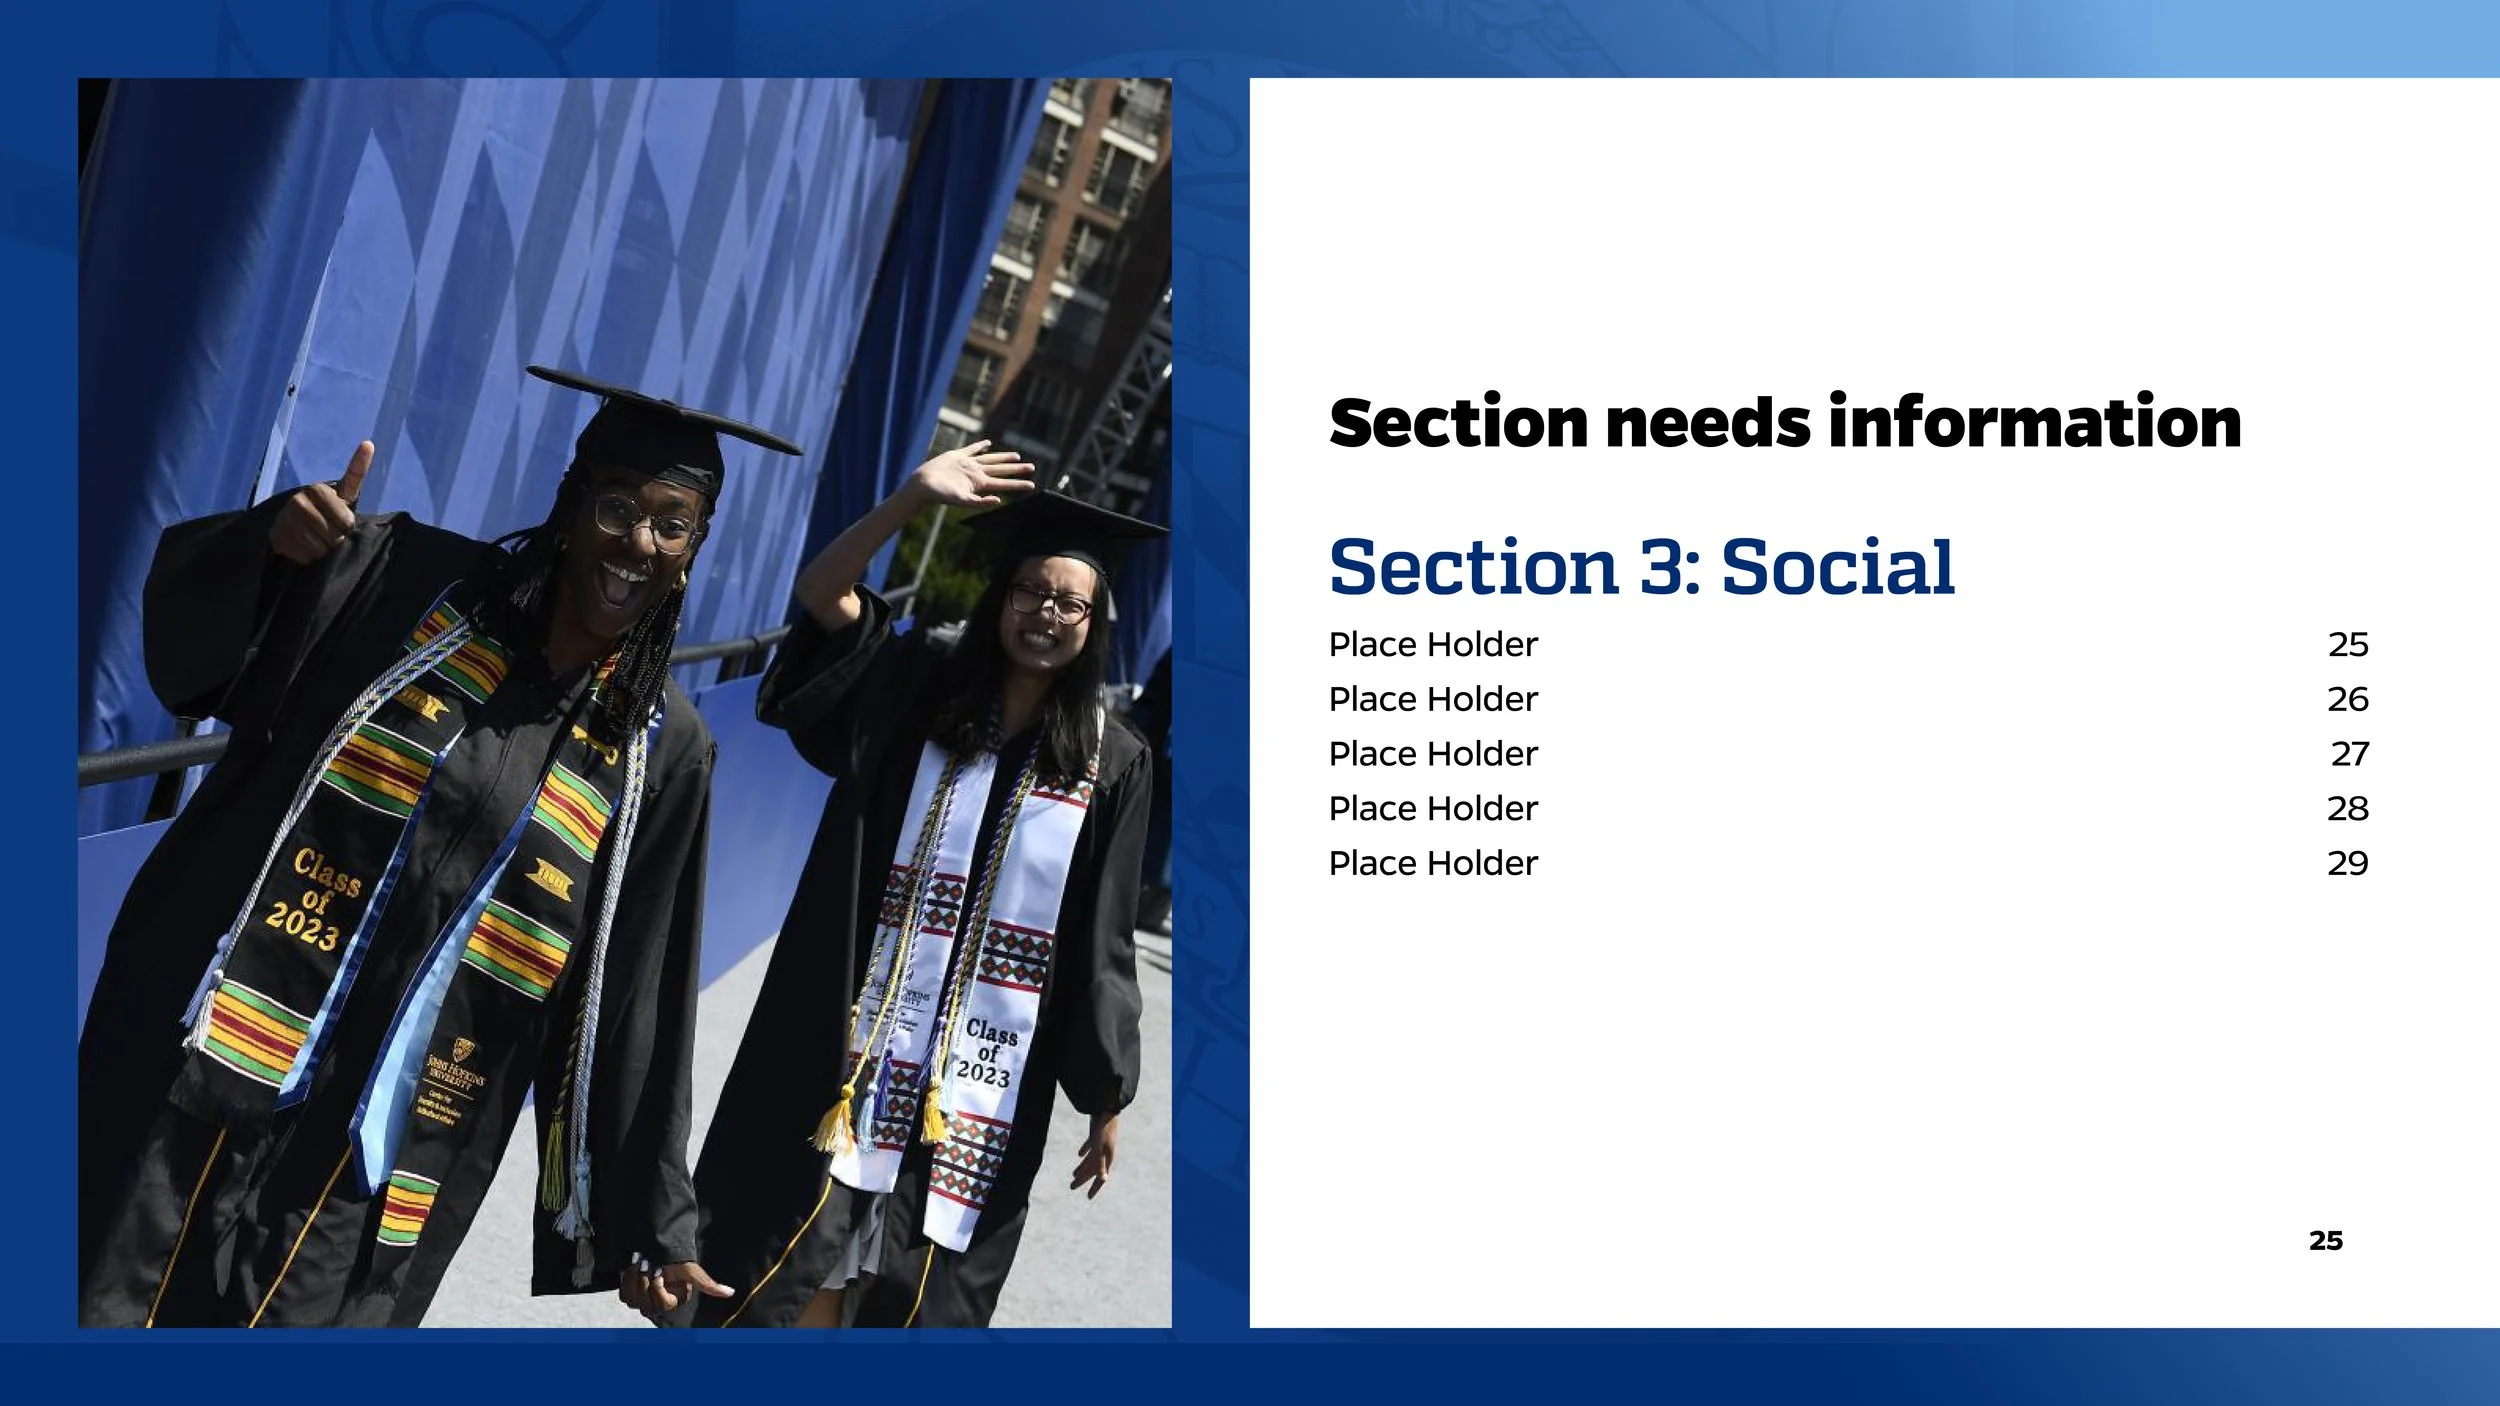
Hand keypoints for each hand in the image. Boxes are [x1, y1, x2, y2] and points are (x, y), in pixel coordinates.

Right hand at [268, 440, 372, 563]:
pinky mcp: (276, 537)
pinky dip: (308, 557)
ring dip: (322, 549)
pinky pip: (304, 557)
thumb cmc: (327, 508)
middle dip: (335, 539)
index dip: (346, 525)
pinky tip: (303, 545)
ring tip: (316, 538)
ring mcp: (284, 519)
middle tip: (328, 531)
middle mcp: (297, 501)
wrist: (293, 523)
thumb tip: (369, 443)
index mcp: (316, 489)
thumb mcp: (343, 492)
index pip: (345, 521)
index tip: (342, 521)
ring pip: (319, 549)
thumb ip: (356, 472)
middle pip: (333, 537)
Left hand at [619, 1254, 735, 1320]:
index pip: (661, 1304)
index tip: (660, 1271)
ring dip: (635, 1278)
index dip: (658, 1287)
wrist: (662, 1250)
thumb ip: (710, 1285)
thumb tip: (731, 1292)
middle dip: (645, 1280)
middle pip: (644, 1303)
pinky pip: (624, 1294)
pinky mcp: (630, 1293)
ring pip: (632, 1299)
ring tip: (641, 1261)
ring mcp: (641, 1300)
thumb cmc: (679, 1263)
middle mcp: (656, 1306)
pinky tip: (633, 1265)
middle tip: (649, 1262)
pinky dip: (627, 1279)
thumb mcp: (695, 1273)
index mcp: (672, 1303)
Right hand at [904, 438, 1036, 508]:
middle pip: (1001, 470)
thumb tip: (998, 501)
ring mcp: (968, 464)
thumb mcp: (960, 500)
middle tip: (1032, 467)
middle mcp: (976, 474)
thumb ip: (979, 503)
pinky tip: (988, 444)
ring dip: (1003, 458)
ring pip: (991, 459)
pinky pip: (972, 449)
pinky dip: (980, 446)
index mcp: (979, 484)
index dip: (1018, 484)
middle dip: (1017, 469)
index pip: (1003, 483)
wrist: (922, 485)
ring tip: (1017, 457)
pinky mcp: (957, 456)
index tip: (1032, 485)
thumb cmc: (940, 495)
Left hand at [1069, 1111, 1117, 1198]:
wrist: (1106, 1107)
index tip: (1088, 1198)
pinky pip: (1090, 1147)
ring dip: (1082, 1167)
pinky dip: (1085, 1151)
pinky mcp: (1096, 1135)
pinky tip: (1079, 1154)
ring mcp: (1101, 1144)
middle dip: (1083, 1179)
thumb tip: (1103, 1180)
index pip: (1100, 1177)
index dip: (1094, 1188)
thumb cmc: (1102, 1129)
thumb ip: (1100, 1164)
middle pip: (1093, 1170)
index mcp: (1106, 1158)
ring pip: (1091, 1160)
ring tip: (1073, 1174)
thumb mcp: (1099, 1148)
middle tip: (1071, 1187)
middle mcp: (1105, 1153)